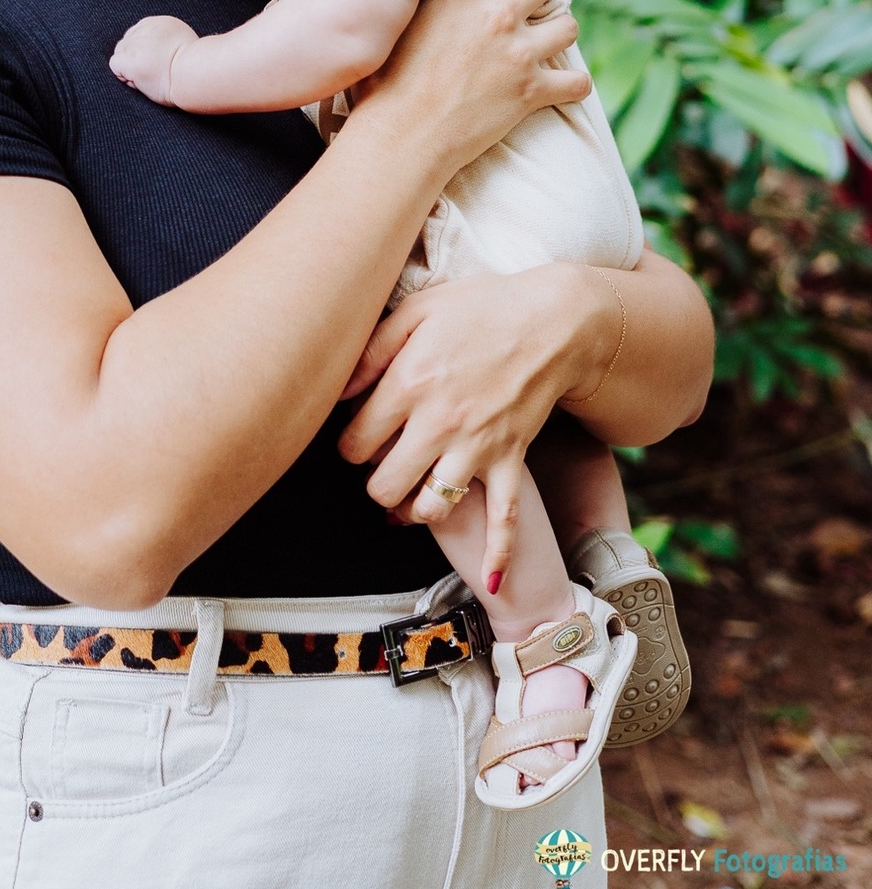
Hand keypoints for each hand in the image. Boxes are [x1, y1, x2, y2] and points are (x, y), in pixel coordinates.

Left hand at [110, 15, 197, 105]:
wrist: (197, 75)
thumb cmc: (195, 67)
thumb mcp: (183, 42)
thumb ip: (166, 40)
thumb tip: (157, 51)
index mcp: (160, 22)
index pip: (139, 34)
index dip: (144, 51)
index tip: (158, 63)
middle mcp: (146, 28)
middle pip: (127, 43)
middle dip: (136, 59)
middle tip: (155, 72)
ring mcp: (136, 44)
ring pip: (120, 54)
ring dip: (130, 68)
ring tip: (150, 77)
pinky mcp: (130, 60)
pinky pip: (115, 66)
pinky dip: (125, 76)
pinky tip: (142, 81)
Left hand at [339, 266, 592, 588]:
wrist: (552, 319)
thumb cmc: (482, 307)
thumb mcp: (417, 310)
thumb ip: (372, 349)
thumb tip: (336, 389)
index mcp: (409, 383)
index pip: (354, 443)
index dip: (349, 445)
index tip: (358, 436)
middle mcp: (438, 423)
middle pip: (383, 485)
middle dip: (374, 482)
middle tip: (380, 466)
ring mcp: (476, 447)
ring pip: (430, 508)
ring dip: (413, 512)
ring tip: (406, 501)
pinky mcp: (510, 459)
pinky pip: (505, 519)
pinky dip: (498, 554)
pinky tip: (490, 581)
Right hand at [351, 0, 590, 182]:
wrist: (400, 136)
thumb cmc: (384, 81)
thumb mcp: (398, 19)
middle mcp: (495, 14)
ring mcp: (517, 53)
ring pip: (569, 25)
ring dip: (558, 32)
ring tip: (542, 41)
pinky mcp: (531, 92)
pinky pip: (577, 83)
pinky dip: (571, 86)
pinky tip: (558, 86)